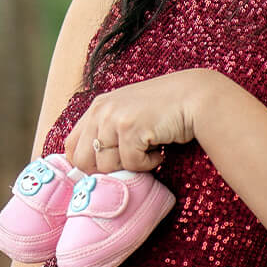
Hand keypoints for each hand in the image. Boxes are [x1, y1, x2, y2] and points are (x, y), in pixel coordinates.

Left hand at [65, 70, 227, 175]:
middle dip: (107, 169)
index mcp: (97, 108)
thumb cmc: (164, 109)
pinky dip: (149, 163)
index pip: (71, 147)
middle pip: (83, 162)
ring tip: (148, 149)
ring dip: (131, 164)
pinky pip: (131, 164)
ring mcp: (114, 119)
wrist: (195, 97)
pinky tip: (159, 148)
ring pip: (107, 166)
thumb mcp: (128, 114)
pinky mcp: (130, 128)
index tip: (108, 168)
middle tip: (131, 160)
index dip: (86, 165)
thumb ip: (107, 132)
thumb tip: (88, 168)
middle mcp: (101, 111)